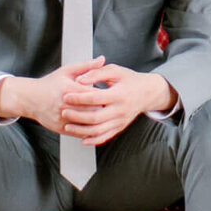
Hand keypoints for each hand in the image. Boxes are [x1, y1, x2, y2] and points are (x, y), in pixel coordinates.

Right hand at [0, 57, 106, 131]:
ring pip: (86, 123)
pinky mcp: (60, 128)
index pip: (91, 94)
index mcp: (68, 88)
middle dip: (104, 109)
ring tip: (109, 117)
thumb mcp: (67, 71)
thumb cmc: (50, 84)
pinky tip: (97, 126)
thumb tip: (102, 59)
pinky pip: (79, 132)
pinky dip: (89, 131)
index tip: (115, 94)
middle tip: (115, 107)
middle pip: (91, 110)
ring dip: (99, 121)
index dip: (105, 95)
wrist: (31, 99)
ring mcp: (62, 118)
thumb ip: (86, 66)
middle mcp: (65, 104)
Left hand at [59, 64, 176, 146]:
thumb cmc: (129, 79)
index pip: (95, 97)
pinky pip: (105, 137)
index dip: (79, 97)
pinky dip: (93, 140)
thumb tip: (80, 79)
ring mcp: (121, 120)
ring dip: (81, 130)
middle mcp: (121, 110)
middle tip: (63, 112)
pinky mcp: (120, 127)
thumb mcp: (115, 70)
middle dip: (77, 116)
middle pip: (95, 117)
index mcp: (119, 94)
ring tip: (67, 126)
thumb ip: (96, 73)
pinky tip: (82, 139)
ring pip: (99, 130)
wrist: (147, 93)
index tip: (66, 96)